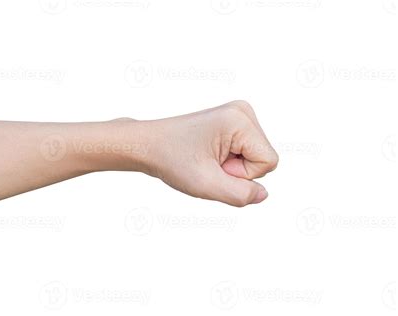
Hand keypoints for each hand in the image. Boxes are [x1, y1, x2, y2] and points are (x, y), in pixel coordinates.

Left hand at [141, 100, 278, 206]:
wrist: (148, 145)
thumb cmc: (171, 159)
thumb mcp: (206, 184)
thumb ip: (240, 194)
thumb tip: (263, 194)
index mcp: (239, 119)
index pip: (268, 162)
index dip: (243, 175)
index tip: (214, 166)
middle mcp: (242, 111)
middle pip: (263, 158)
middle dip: (238, 170)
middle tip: (208, 163)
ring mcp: (238, 114)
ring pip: (256, 156)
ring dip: (233, 167)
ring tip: (206, 159)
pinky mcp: (232, 121)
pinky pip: (246, 152)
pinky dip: (229, 160)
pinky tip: (208, 155)